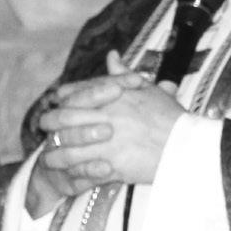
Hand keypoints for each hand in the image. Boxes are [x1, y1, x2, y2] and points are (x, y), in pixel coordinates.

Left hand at [34, 52, 182, 188]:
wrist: (187, 147)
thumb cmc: (170, 118)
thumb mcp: (147, 90)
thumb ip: (123, 74)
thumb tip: (112, 55)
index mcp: (113, 97)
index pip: (76, 93)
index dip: (63, 98)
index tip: (57, 101)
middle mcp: (106, 117)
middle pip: (64, 119)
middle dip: (50, 123)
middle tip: (43, 127)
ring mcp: (107, 143)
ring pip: (69, 147)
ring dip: (55, 153)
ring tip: (48, 157)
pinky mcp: (112, 166)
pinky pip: (84, 170)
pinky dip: (72, 173)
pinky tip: (67, 175)